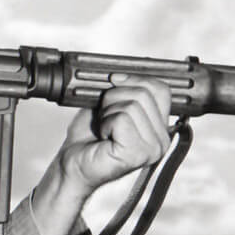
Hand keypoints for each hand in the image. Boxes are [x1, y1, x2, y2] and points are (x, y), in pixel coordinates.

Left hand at [56, 75, 173, 196]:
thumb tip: (124, 72)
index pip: (161, 89)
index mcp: (160, 128)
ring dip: (108, 112)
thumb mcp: (111, 105)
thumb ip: (126, 89)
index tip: (114, 82)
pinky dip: (106, 123)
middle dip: (115, 98)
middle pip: (145, 93)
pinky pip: (122, 118)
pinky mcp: (136, 154)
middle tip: (105, 117)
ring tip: (104, 130)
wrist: (72, 162)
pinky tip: (103, 138)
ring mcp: (152, 149)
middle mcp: (162, 140)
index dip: (135, 79)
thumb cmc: (89, 138)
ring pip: (132, 105)